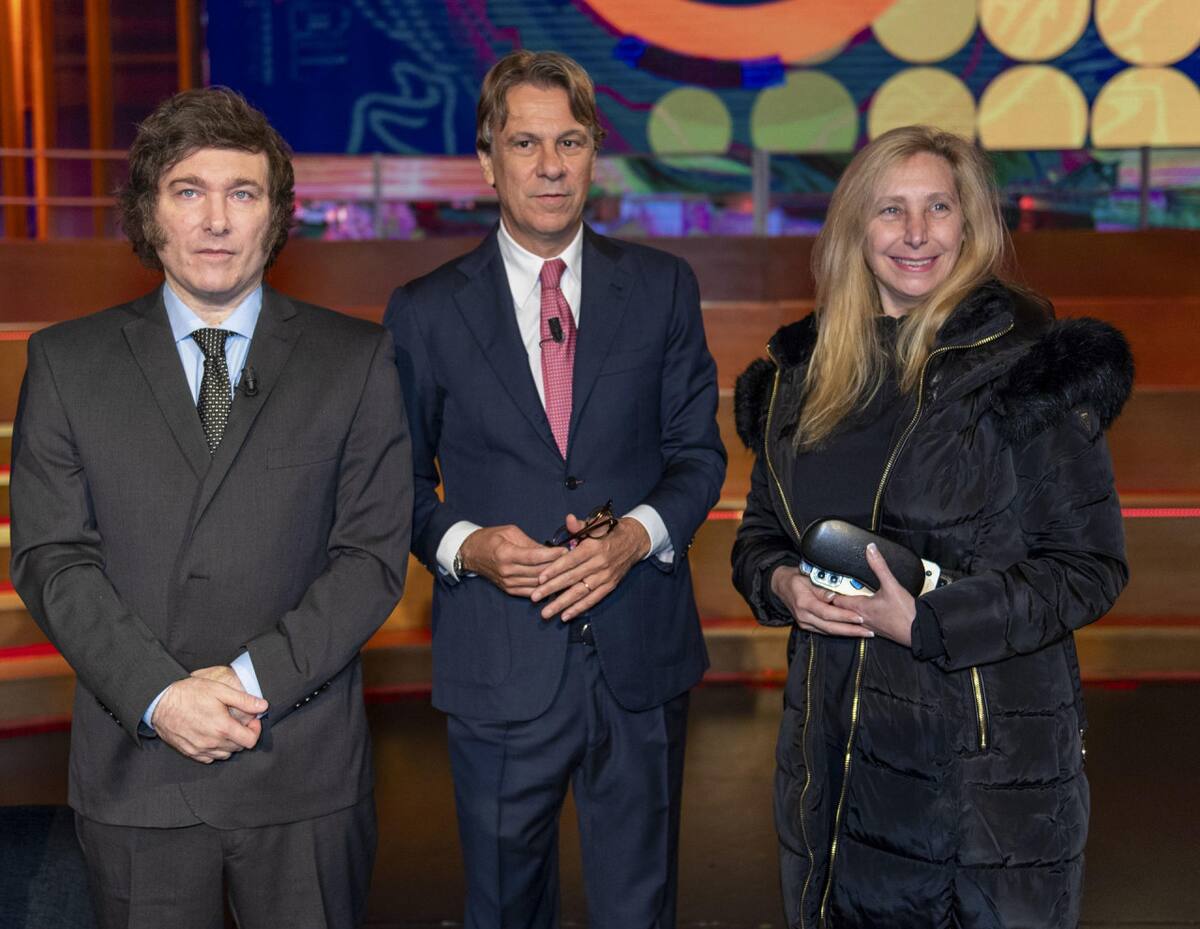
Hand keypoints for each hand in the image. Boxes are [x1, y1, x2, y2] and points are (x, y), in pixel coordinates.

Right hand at [151, 675, 267, 763]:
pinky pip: (209, 757)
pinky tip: (212, 735)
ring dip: (230, 743)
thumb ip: (244, 700)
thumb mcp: (219, 690)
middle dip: (243, 734)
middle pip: (238, 748)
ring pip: (225, 754)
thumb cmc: (189, 694)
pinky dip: (215, 750)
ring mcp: (200, 749)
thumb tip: (263, 706)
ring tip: (225, 727)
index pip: (250, 740)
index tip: (252, 720)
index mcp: (222, 728)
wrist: (160, 702)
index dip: (255, 730)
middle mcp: (212, 742)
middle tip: (238, 720)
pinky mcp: (189, 752)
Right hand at [459, 525, 562, 596]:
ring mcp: (508, 583)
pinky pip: (531, 592)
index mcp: (506, 554)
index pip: (535, 557)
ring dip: (553, 579)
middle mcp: (507, 571)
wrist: (471, 553)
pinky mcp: (509, 590)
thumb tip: (550, 551)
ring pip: (537, 584)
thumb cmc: (491, 538)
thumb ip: (530, 543)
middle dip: (557, 566)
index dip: (552, 554)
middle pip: (538, 572)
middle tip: (572, 560)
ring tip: (567, 572)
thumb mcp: (510, 533)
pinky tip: (555, 584)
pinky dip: (544, 589)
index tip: (565, 550)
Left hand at [531, 516, 649, 620]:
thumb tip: (569, 519)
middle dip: (552, 589)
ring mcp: (605, 577)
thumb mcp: (597, 524)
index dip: (555, 570)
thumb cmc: (610, 531)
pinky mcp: (609, 586)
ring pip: (580, 592)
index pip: (571, 561)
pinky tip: (565, 616)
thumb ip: (580, 525)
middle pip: (572, 579)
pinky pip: (593, 599)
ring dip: (562, 604)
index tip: (539, 578)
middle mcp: (599, 564)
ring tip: (546, 612)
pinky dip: (579, 608)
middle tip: (535, 597)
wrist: (635, 541)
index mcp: (594, 547)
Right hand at [770, 564, 871, 637]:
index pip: (827, 613)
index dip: (844, 616)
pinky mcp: (807, 626)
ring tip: (865, 633)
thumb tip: (833, 597)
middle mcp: (803, 616)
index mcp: (803, 603)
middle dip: (851, 630)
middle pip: (830, 627)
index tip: (859, 617)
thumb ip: (821, 588)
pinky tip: (852, 631)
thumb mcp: (807, 576)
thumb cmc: (796, 578)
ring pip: (829, 631)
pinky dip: (840, 631)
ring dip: (848, 633)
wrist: (781, 586)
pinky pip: (825, 631)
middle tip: (868, 631)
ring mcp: (804, 623)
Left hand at [830, 543, 915, 645]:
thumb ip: (879, 566)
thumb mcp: (891, 585)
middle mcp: (860, 618)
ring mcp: (867, 625)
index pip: (835, 599)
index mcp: (860, 607)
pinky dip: (856, 616)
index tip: (823, 583)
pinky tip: (862, 612)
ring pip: (849, 616)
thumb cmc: (906, 613)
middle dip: (835, 599)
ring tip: (844, 599)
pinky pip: (860, 622)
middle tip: (831, 588)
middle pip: (840, 608)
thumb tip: (871, 550)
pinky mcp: (876, 629)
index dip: (828, 591)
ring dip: (845, 608)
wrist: (919, 631)